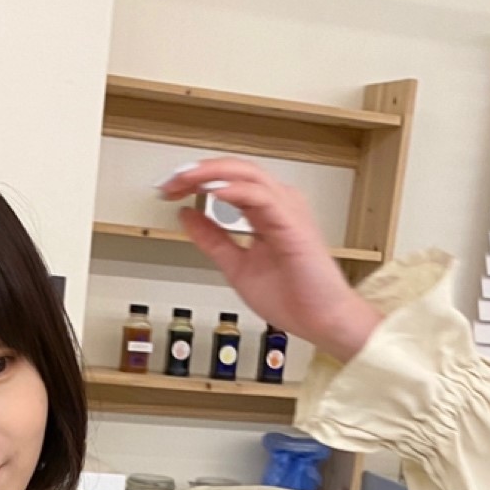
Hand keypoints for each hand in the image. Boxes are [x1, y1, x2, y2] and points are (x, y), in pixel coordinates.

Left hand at [155, 156, 382, 362]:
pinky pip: (261, 196)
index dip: (194, 180)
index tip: (167, 189)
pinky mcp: (292, 223)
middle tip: (169, 182)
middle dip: (197, 171)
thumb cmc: (293, 297)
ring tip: (184, 179)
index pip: (226, 181)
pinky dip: (235, 190)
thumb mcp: (235, 266)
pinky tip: (213, 191)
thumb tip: (186, 216)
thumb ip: (212, 240)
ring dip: (211, 173)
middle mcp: (277, 204)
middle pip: (234, 170)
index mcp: (265, 212)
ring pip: (247, 174)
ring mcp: (287, 210)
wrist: (322, 320)